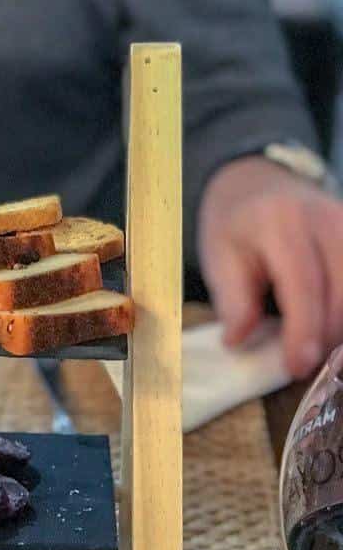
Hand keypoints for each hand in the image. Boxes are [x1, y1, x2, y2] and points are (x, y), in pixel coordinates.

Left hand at [198, 155, 342, 377]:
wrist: (257, 183)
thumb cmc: (235, 224)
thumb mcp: (219, 257)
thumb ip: (232, 299)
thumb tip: (238, 341)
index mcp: (280, 222)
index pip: (303, 284)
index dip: (303, 331)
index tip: (297, 366)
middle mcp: (326, 219)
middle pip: (342, 291)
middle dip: (327, 337)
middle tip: (303, 366)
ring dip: (341, 327)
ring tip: (315, 349)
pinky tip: (330, 330)